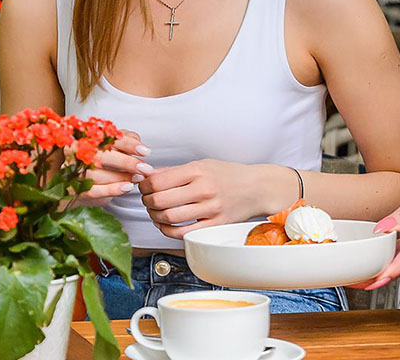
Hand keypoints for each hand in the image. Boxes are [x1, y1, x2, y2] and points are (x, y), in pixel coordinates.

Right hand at [78, 130, 152, 207]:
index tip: (145, 151)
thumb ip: (125, 138)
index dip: (129, 144)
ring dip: (121, 177)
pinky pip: (93, 191)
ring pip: (98, 175)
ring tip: (138, 177)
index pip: (108, 138)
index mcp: (86, 137)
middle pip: (102, 157)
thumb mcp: (111, 142)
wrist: (76, 176)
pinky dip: (112, 190)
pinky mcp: (76, 189)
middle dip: (126, 163)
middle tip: (145, 168)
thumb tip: (137, 142)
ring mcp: (75, 172)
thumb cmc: (98, 156)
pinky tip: (127, 187)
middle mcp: (77, 153)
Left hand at [139, 160, 278, 239]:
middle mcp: (203, 189)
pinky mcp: (215, 225)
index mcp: (197, 171)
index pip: (158, 181)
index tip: (143, 186)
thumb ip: (174, 172)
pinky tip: (166, 225)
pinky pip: (184, 233)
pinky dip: (168, 231)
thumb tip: (148, 176)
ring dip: (155, 217)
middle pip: (160, 201)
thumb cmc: (228, 174)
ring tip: (155, 212)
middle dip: (147, 202)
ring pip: (169, 218)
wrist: (256, 188)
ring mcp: (210, 209)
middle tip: (147, 200)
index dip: (144, 186)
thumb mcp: (202, 164)